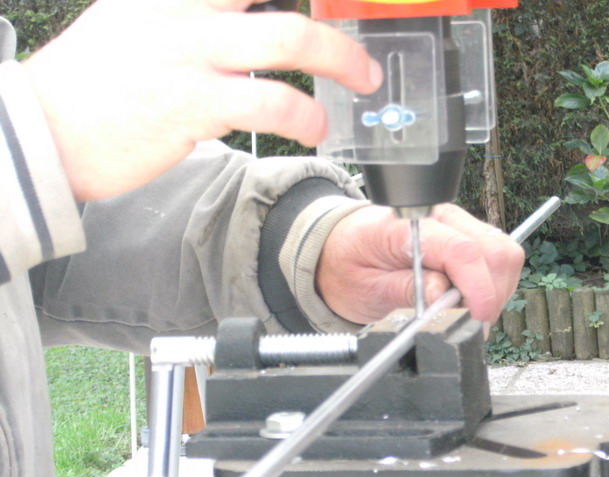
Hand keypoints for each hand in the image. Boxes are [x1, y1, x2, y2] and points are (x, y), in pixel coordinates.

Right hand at [22, 0, 381, 200]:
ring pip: (290, 42)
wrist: (44, 132)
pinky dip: (306, 117)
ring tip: (361, 83)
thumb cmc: (93, 83)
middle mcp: (185, 10)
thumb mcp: (134, 21)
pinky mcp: (194, 105)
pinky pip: (271, 104)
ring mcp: (192, 55)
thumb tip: (242, 16)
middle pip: (283, 1)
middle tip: (364, 47)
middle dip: (336, 22)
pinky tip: (316, 128)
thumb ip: (190, 13)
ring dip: (341, 62)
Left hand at [316, 204, 524, 331]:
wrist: (339, 250)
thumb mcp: (365, 287)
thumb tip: (441, 296)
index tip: (478, 319)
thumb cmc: (348, 265)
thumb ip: (403, 288)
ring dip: (495, 290)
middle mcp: (439, 216)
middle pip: (494, 250)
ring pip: (503, 254)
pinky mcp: (466, 235)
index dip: (478, 289)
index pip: (462, 250)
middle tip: (472, 324)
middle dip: (491, 294)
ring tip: (468, 314)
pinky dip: (493, 284)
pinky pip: (496, 257)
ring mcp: (456, 223)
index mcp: (408, 223)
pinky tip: (470, 301)